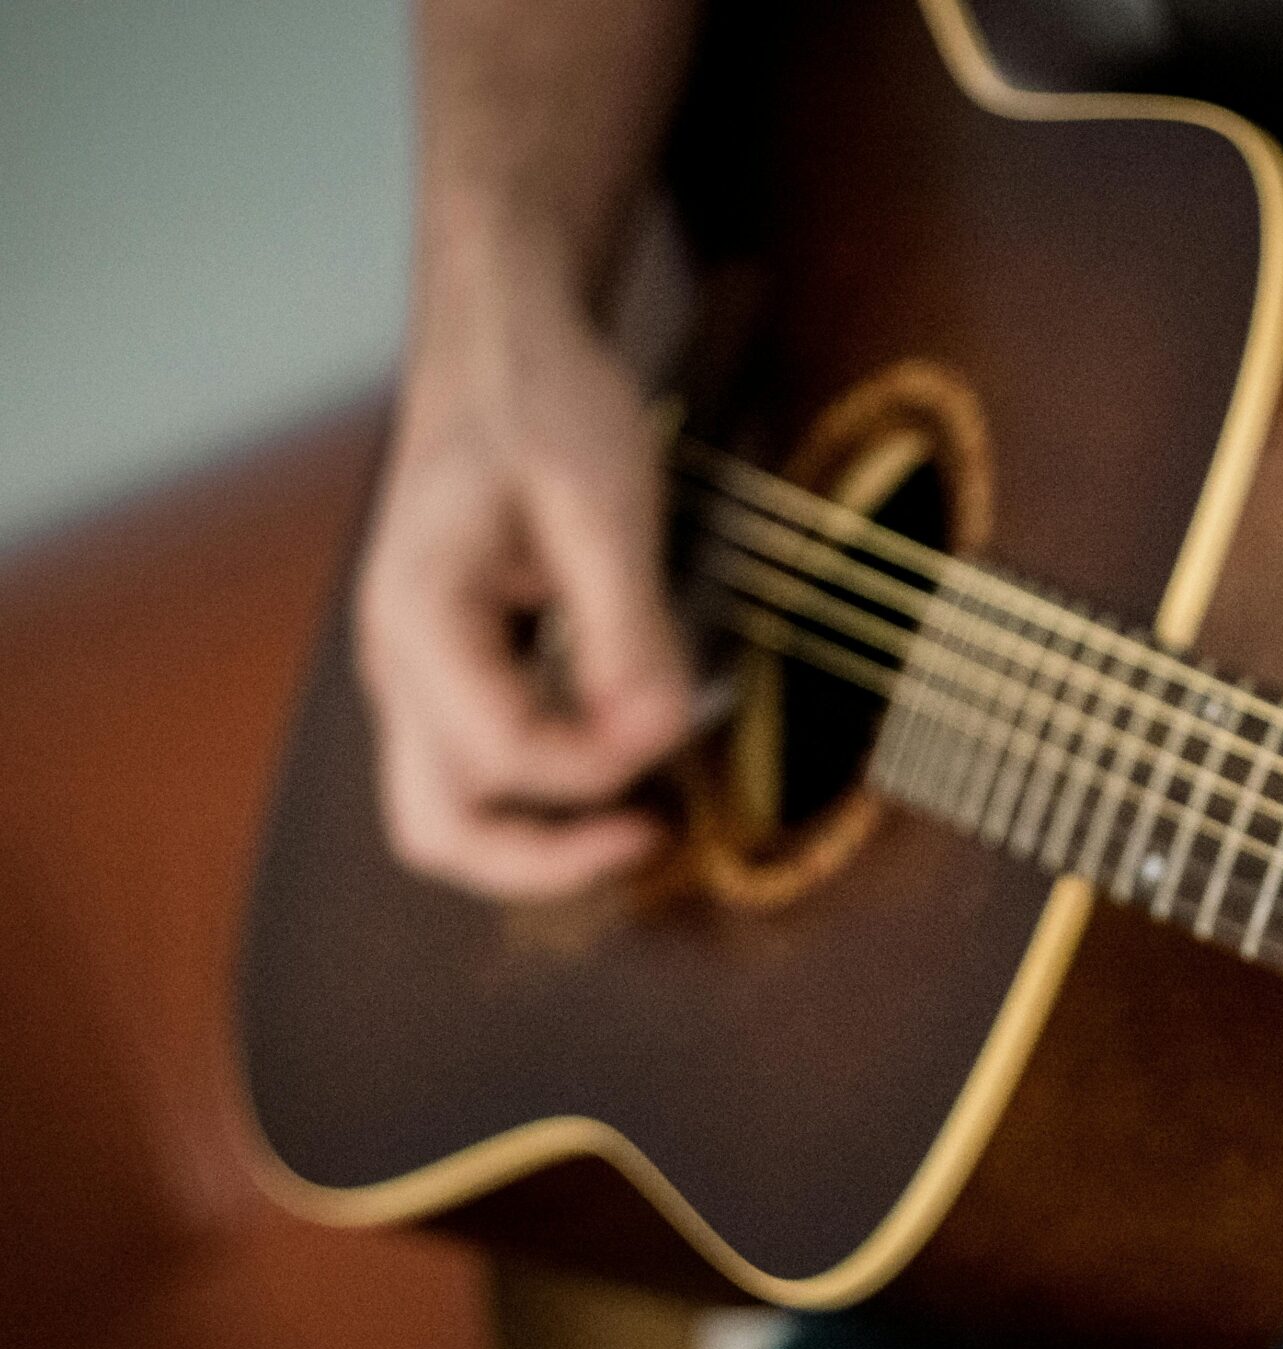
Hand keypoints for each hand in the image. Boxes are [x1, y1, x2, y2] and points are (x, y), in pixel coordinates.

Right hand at [356, 249, 692, 900]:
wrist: (501, 348)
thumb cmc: (543, 404)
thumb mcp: (604, 502)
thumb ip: (628, 626)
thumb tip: (660, 734)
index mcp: (417, 618)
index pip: (505, 756)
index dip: (603, 765)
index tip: (678, 722)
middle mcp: (398, 663)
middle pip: (439, 830)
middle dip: (547, 860)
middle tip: (653, 837)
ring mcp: (418, 677)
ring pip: (452, 815)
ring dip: (545, 838)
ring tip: (646, 815)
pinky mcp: (455, 675)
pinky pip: (483, 770)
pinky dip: (548, 794)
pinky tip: (623, 758)